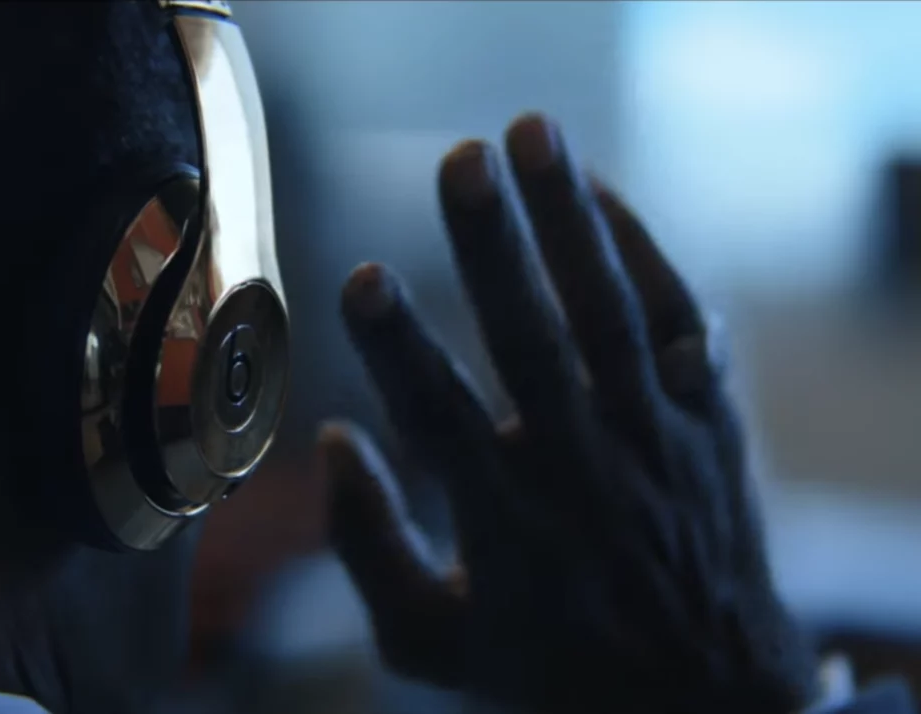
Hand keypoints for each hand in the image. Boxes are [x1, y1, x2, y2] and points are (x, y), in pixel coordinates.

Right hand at [323, 114, 815, 713]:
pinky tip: (596, 192)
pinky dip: (643, 251)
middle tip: (458, 161)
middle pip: (535, 345)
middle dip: (493, 250)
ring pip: (613, 314)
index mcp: (508, 526)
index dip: (397, 348)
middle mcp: (586, 473)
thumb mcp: (430, 642)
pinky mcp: (709, 423)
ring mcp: (656, 442)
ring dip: (570, 219)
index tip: (360, 277)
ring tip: (531, 131)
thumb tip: (330, 439)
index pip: (442, 421)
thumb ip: (366, 546)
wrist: (704, 695)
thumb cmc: (545, 663)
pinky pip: (683, 321)